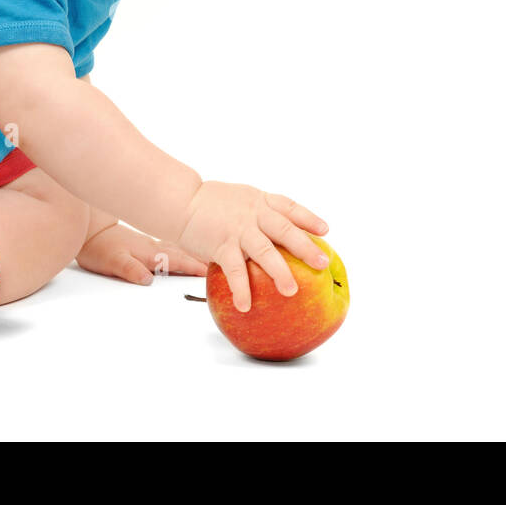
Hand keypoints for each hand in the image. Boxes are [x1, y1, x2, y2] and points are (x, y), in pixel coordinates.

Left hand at [76, 222, 207, 284]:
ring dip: (196, 252)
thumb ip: (130, 269)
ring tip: (213, 255)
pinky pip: (172, 246)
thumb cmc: (99, 248)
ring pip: (180, 248)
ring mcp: (151, 243)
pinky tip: (189, 249)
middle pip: (184, 253)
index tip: (214, 270)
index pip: (177, 261)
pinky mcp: (146, 243)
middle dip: (203, 258)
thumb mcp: (112, 262)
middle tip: (224, 262)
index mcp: (149, 253)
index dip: (196, 267)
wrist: (88, 230)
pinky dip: (184, 248)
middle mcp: (154, 247)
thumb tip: (147, 279)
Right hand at [176, 181, 329, 312]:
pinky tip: (245, 305)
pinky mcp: (221, 245)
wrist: (180, 200)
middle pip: (286, 230)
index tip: (325, 230)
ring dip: (280, 273)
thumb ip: (256, 213)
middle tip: (322, 263)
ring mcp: (239, 230)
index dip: (308, 219)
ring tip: (291, 292)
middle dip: (306, 247)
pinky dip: (241, 288)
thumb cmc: (208, 203)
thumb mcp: (239, 199)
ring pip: (265, 252)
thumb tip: (273, 234)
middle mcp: (253, 214)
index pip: (289, 207)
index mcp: (259, 201)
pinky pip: (234, 270)